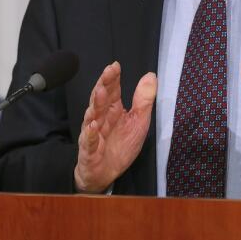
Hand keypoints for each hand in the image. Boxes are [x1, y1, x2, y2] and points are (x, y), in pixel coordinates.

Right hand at [74, 62, 156, 193]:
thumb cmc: (120, 146)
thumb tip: (150, 76)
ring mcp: (93, 134)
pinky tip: (93, 126)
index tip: (115, 65)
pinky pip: (89, 142)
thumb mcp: (138, 122)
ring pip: (93, 116)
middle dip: (104, 85)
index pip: (112, 90)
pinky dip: (90, 134)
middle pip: (101, 99)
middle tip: (108, 73)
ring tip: (101, 93)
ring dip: (96, 105)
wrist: (105, 174)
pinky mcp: (89, 151)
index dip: (113, 78)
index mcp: (112, 110)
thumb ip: (143, 100)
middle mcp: (101, 118)